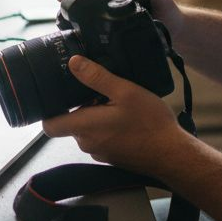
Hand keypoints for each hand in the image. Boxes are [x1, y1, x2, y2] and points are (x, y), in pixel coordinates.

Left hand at [42, 55, 192, 173]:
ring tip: (119, 105)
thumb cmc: (150, 124)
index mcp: (84, 127)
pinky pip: (101, 138)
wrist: (173, 154)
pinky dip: (108, 128)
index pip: (49, 126)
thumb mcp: (124, 91)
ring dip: (97, 116)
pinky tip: (127, 119)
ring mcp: (100, 152)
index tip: (59, 96)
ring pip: (88, 130)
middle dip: (83, 107)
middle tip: (104, 94)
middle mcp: (87, 143)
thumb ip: (96, 77)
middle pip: (71, 123)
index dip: (49, 111)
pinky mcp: (112, 157)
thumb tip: (74, 63)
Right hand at [55, 0, 184, 39]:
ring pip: (77, 4)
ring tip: (63, 24)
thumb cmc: (167, 10)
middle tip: (60, 12)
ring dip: (66, 11)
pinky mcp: (104, 22)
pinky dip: (74, 24)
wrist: (172, 29)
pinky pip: (84, 20)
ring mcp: (103, 7)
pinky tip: (73, 35)